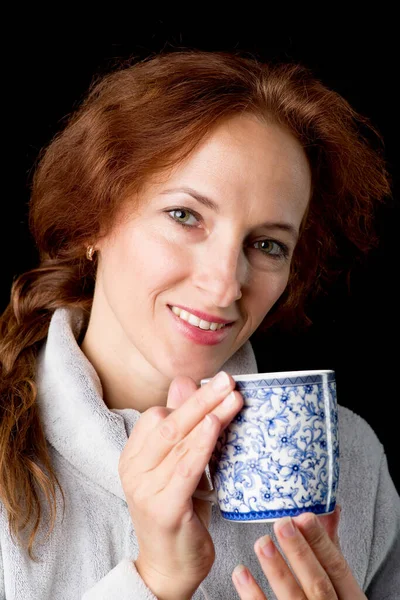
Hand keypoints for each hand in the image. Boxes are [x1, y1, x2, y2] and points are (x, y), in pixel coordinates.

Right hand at [118, 370, 243, 599]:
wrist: (170, 567)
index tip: (219, 384)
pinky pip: (185, 468)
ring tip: (233, 398)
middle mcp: (133, 470)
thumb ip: (180, 427)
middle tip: (228, 380)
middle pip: (168, 423)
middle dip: (201, 398)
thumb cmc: (178, 513)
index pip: (157, 416)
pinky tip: (217, 426)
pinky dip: (202, 444)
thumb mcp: (178, 466)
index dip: (189, 398)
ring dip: (210, 415)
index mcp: (133, 456)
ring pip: (179, 441)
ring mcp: (145, 489)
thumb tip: (185, 382)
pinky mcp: (163, 508)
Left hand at [232, 505, 366, 598]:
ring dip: (276, 570)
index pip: (338, 568)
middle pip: (317, 584)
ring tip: (262, 543)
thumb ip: (330, 550)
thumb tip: (329, 510)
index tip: (304, 517)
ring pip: (293, 599)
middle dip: (299, 552)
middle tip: (283, 524)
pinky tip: (241, 574)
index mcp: (350, 598)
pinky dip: (253, 594)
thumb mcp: (340, 583)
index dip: (321, 541)